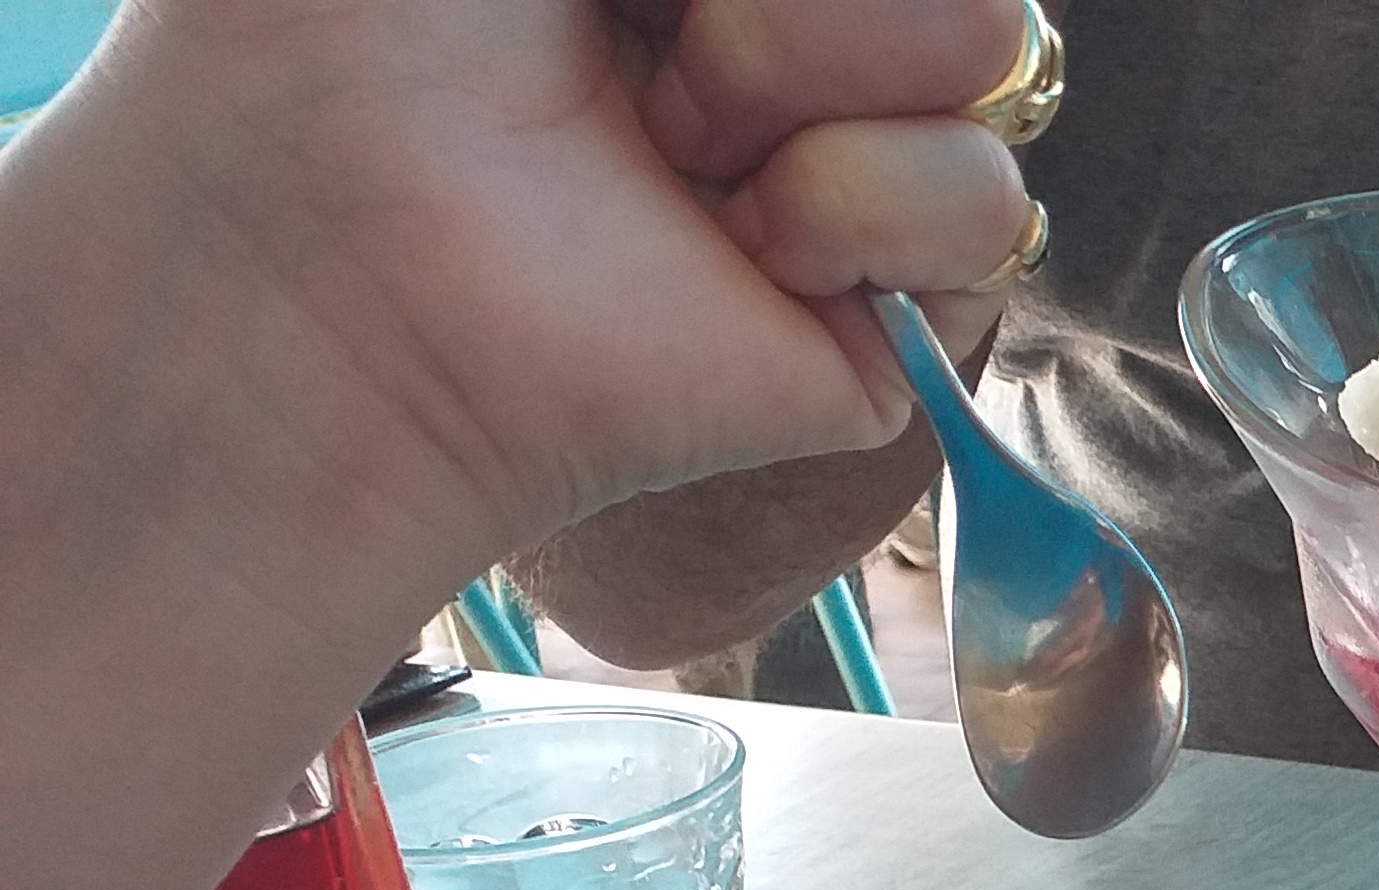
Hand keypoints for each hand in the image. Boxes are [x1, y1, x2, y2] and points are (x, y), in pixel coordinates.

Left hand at [74, 0, 1032, 561]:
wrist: (340, 245)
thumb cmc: (365, 27)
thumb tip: (768, 6)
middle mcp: (783, 50)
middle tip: (647, 30)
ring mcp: (847, 178)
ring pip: (995, 42)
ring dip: (812, 58)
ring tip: (681, 139)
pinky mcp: (889, 325)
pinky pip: (986, 200)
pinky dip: (860, 197)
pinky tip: (748, 242)